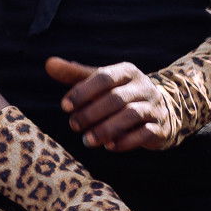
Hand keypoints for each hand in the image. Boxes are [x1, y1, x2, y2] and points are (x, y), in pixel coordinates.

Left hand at [47, 55, 170, 151]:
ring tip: (87, 141)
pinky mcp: (160, 127)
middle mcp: (143, 87)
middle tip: (73, 125)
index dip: (83, 91)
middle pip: (116, 98)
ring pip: (131, 116)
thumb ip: (75, 74)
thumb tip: (49, 63)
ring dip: (106, 129)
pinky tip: (109, 147)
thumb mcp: (100, 82)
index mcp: (127, 71)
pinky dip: (126, 141)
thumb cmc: (121, 94)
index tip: (65, 106)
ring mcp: (153, 107)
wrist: (162, 110)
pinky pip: (144, 133)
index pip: (104, 78)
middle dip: (92, 113)